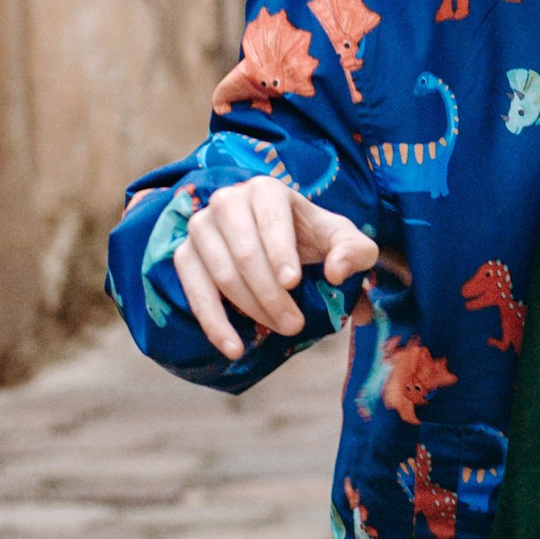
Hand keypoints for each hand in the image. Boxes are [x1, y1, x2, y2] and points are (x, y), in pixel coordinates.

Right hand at [169, 177, 377, 358]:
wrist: (277, 244)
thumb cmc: (312, 240)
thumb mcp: (342, 240)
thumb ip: (354, 251)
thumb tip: (336, 272)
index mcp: (265, 190)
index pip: (270, 221)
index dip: (280, 252)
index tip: (293, 283)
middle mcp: (226, 202)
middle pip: (244, 253)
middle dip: (271, 293)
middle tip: (294, 323)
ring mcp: (200, 228)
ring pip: (221, 274)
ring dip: (251, 308)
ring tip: (280, 330)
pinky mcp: (185, 255)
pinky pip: (194, 291)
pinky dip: (213, 323)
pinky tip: (233, 348)